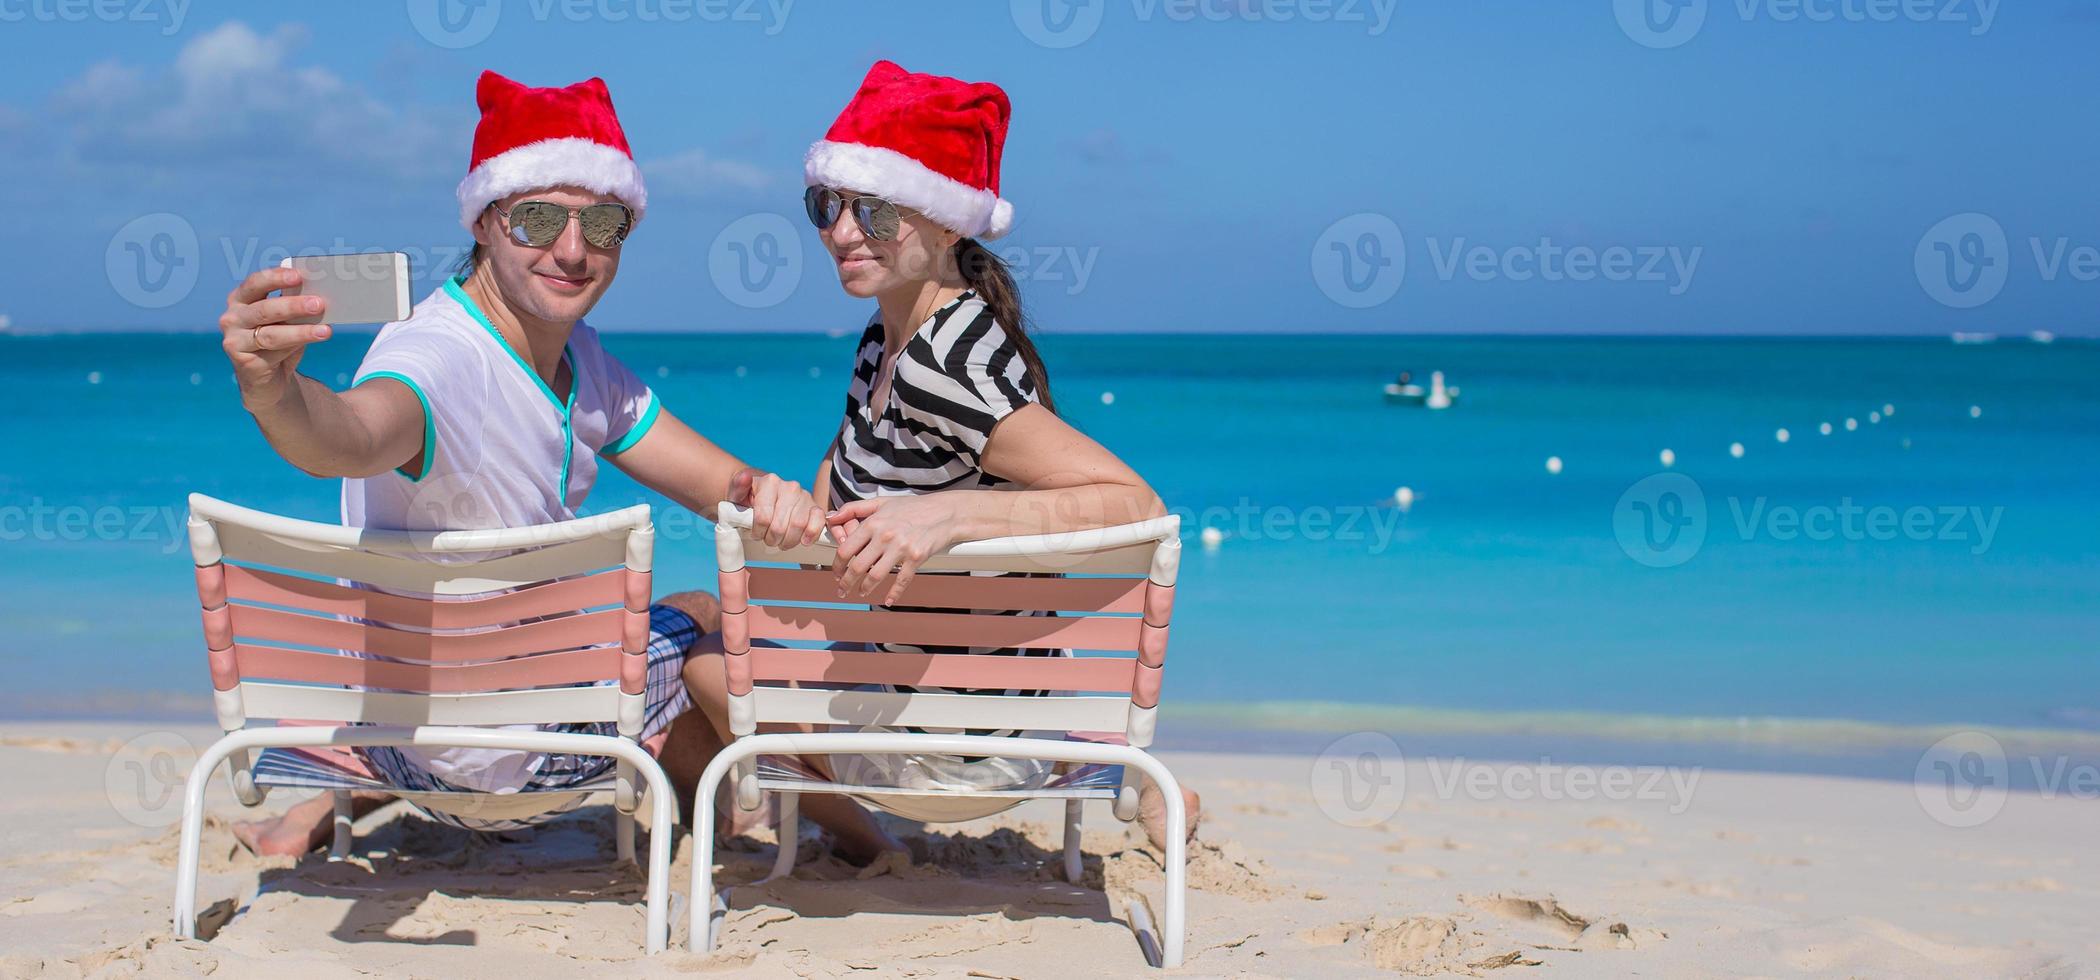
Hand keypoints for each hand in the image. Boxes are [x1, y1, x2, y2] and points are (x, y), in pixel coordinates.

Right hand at [220, 267, 332, 410]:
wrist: (268, 378)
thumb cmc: (280, 341)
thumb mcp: (287, 321)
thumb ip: (295, 308)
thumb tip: (320, 298)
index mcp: (241, 298)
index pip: (255, 283)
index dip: (275, 278)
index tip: (298, 275)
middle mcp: (232, 317)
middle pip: (264, 309)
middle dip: (293, 305)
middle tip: (319, 303)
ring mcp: (234, 340)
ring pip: (270, 334)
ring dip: (301, 331)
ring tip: (325, 330)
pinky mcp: (242, 361)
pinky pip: (272, 352)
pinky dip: (296, 346)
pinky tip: (314, 340)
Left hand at [728, 467, 824, 548]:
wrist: (763, 493)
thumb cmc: (748, 497)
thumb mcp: (737, 492)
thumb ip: (738, 486)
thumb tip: (744, 477)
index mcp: (770, 482)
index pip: (764, 517)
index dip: (758, 532)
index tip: (755, 534)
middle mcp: (790, 487)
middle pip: (780, 525)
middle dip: (772, 539)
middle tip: (768, 540)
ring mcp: (804, 496)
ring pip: (798, 525)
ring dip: (788, 540)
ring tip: (781, 542)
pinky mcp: (815, 506)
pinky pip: (819, 520)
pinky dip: (812, 533)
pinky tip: (804, 541)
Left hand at [827, 496, 959, 604]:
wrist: (944, 512)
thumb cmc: (912, 507)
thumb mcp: (881, 503)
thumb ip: (853, 509)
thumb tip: (830, 517)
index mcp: (873, 523)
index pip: (846, 549)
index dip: (837, 565)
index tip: (836, 573)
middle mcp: (885, 537)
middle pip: (857, 566)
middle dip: (846, 582)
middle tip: (842, 590)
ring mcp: (901, 548)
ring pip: (876, 576)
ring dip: (865, 589)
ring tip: (861, 593)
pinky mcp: (916, 558)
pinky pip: (901, 580)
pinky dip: (894, 593)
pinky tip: (888, 601)